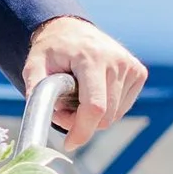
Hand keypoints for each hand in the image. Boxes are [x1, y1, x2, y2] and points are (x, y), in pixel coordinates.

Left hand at [24, 16, 144, 147]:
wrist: (71, 29)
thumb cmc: (51, 50)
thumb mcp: (34, 66)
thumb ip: (36, 91)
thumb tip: (39, 119)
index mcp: (91, 58)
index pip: (95, 106)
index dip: (82, 131)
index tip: (69, 144)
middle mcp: (116, 61)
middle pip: (105, 116)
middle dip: (81, 123)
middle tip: (62, 110)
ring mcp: (131, 67)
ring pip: (114, 115)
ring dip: (92, 117)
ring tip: (75, 98)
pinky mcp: (138, 73)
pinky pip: (121, 108)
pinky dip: (105, 109)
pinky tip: (92, 93)